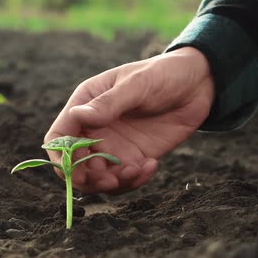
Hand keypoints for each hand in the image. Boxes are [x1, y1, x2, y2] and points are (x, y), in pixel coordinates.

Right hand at [44, 47, 214, 193]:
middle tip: (110, 181)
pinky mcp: (134, 158)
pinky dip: (135, 181)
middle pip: (75, 165)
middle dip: (88, 178)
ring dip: (113, 183)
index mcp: (85, 105)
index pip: (59, 138)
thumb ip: (108, 103)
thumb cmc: (163, 74)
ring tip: (137, 170)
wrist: (197, 83)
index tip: (77, 170)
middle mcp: (94, 129)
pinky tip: (152, 165)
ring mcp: (113, 146)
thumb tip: (77, 115)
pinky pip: (125, 179)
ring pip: (99, 178)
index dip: (62, 158)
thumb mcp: (137, 84)